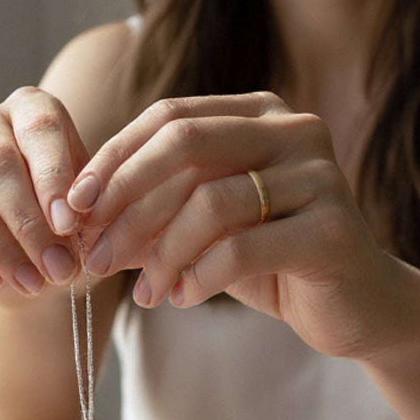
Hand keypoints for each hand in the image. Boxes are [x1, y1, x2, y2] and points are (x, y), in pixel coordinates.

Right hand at [0, 86, 86, 300]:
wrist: (39, 262)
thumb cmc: (71, 226)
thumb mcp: (91, 213)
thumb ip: (89, 213)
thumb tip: (73, 227)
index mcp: (31, 110)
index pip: (39, 128)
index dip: (53, 178)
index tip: (68, 225)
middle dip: (27, 222)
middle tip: (56, 267)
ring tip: (30, 283)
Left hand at [67, 91, 399, 359]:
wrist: (347, 305)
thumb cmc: (263, 259)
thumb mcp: (197, 228)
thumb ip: (146, 213)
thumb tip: (74, 219)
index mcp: (258, 114)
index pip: (168, 117)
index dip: (112, 159)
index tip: (72, 207)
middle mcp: (293, 129)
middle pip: (184, 144)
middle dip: (125, 201)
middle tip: (93, 254)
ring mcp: (319, 174)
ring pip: (209, 201)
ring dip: (160, 254)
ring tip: (142, 294)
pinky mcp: (332, 229)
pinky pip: (241, 248)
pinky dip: (197, 277)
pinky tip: (180, 299)